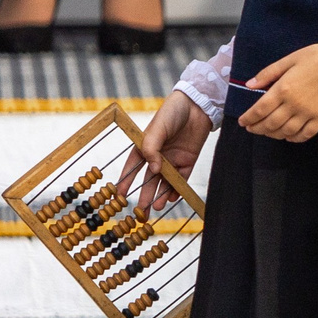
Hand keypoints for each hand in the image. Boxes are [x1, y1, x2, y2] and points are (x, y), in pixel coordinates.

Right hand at [115, 89, 211, 218]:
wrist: (197, 105)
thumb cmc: (172, 113)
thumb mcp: (157, 129)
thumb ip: (152, 149)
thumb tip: (154, 170)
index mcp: (144, 147)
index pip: (132, 168)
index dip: (126, 181)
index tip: (120, 196)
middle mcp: (158, 156)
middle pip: (149, 179)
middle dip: (145, 195)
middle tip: (141, 211)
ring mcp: (173, 159)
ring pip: (165, 182)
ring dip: (161, 195)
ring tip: (157, 207)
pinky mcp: (188, 160)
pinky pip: (182, 178)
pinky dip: (177, 188)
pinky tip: (173, 197)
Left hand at [237, 41, 317, 142]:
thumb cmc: (317, 57)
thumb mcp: (289, 59)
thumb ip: (268, 73)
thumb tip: (249, 85)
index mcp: (283, 89)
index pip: (259, 110)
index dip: (248, 119)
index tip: (243, 122)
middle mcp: (294, 105)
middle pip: (270, 124)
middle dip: (257, 128)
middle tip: (251, 128)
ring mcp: (309, 113)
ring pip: (285, 132)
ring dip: (273, 135)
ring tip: (267, 132)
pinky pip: (305, 134)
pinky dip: (294, 138)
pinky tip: (288, 136)